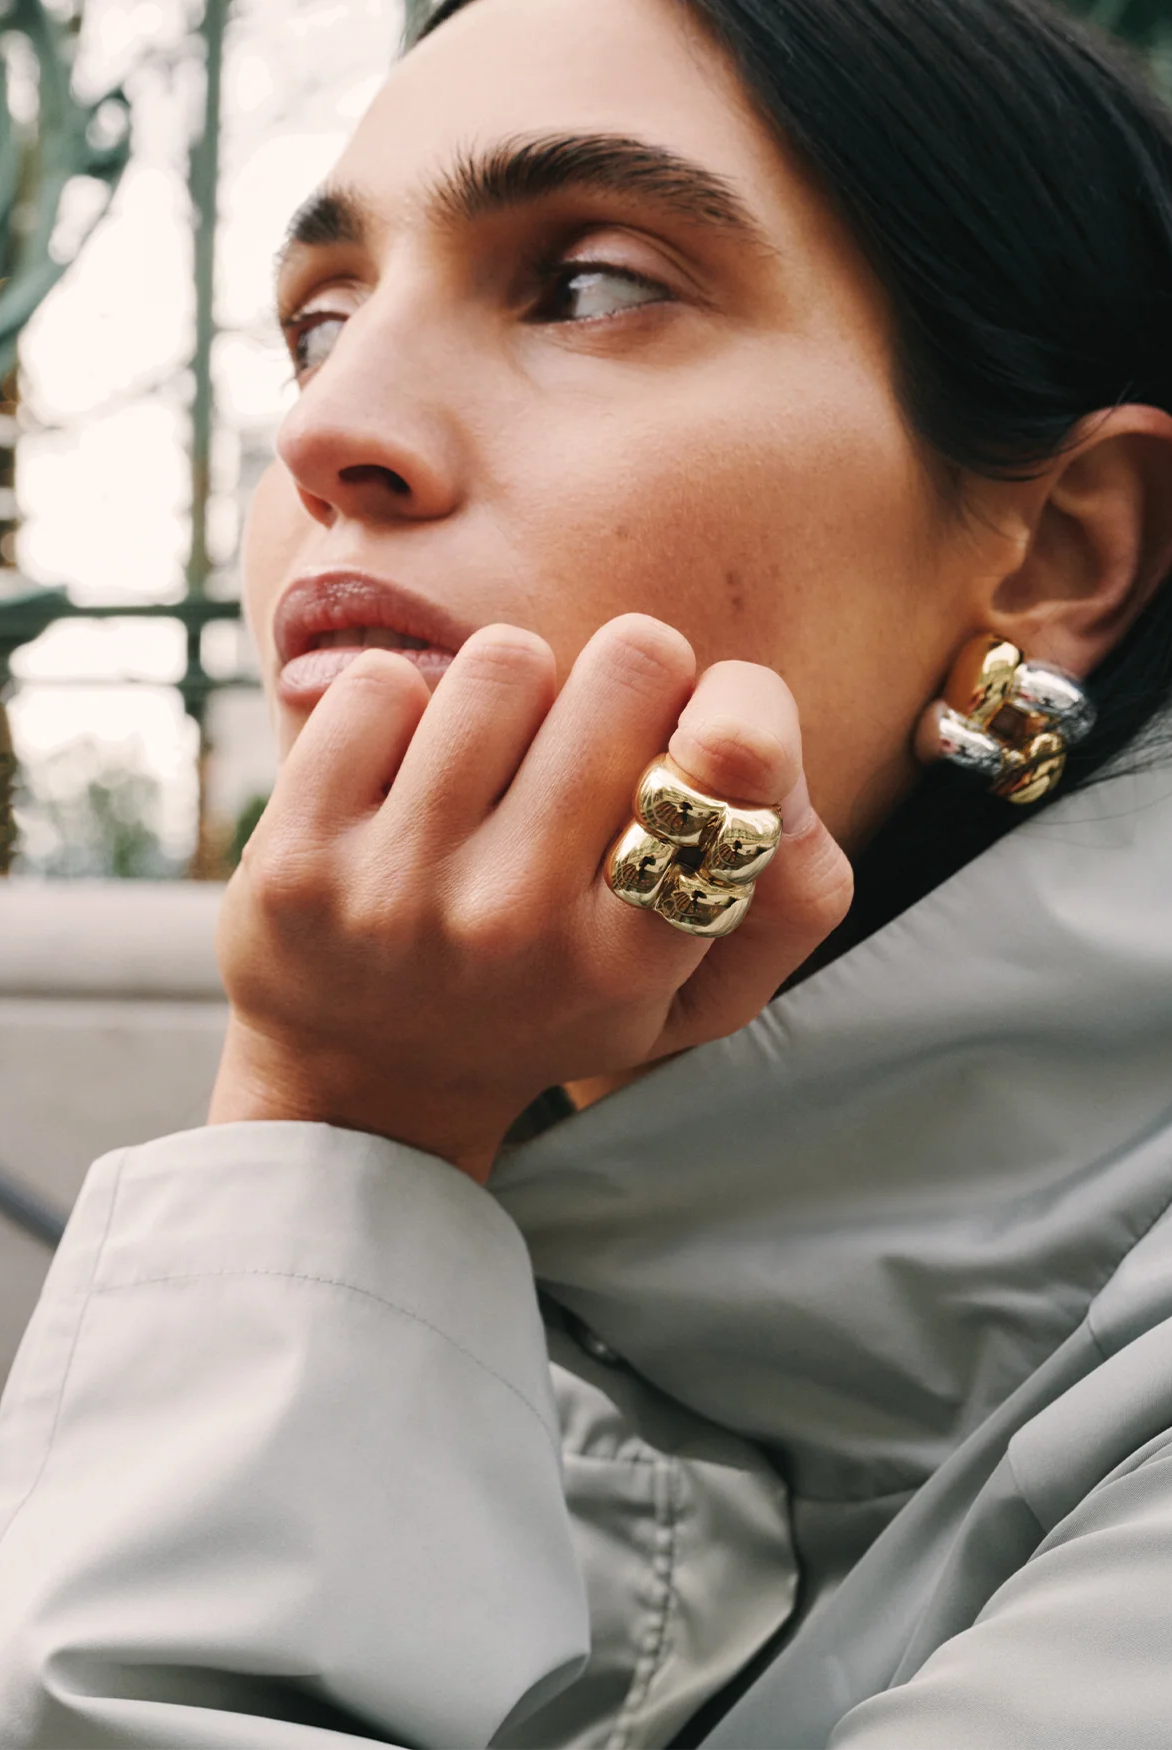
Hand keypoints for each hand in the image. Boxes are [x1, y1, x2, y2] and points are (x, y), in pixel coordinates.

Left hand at [210, 615, 851, 1180]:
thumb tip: (730, 727)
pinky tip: (399, 779)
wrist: (364, 1091)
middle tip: (583, 737)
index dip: (721, 716)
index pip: (733, 748)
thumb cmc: (542, 1004)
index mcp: (629, 959)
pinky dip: (400, 709)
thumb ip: (772, 886)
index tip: (686, 747)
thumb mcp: (676, 988)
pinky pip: (384, 685)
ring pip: (506, 658)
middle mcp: (521, 923)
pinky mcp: (299, 857)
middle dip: (618, 679)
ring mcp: (401, 889)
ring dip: (505, 692)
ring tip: (488, 764)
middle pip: (632, 661)